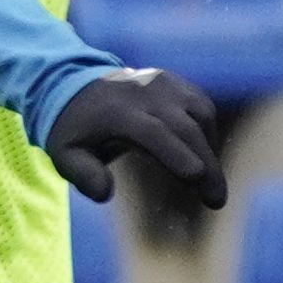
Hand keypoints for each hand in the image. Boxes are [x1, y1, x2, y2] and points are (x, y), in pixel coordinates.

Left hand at [43, 67, 226, 212]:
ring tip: (212, 184)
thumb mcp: (65, 156)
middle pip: (184, 128)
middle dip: (205, 163)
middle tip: (217, 200)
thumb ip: (83, 176)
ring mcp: (162, 84)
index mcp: (117, 113)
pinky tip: (206, 157)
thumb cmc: (75, 131)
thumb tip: (105, 194)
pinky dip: (208, 131)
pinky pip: (201, 105)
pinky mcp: (174, 82)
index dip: (175, 154)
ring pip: (200, 113)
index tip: (196, 177)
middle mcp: (144, 94)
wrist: (75, 86)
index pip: (152, 132)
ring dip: (210, 149)